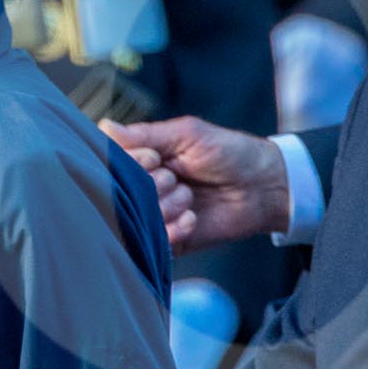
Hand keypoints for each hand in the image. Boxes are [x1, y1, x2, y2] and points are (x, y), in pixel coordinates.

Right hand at [100, 117, 289, 253]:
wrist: (263, 187)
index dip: (134, 163)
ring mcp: (155, 215)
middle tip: (178, 178)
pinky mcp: (170, 241)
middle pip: (122, 192)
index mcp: (143, 158)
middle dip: (154, 185)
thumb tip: (104, 126)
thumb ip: (145, 133)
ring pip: (139, 217)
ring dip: (168, 207)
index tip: (156, 158)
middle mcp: (143, 187)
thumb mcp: (187, 134)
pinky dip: (174, 229)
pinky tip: (192, 219)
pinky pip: (156, 242)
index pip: (112, 162)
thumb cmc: (228, 152)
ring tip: (190, 197)